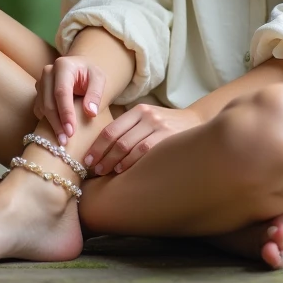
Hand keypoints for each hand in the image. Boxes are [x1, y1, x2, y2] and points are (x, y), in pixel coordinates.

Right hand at [33, 56, 106, 144]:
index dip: (65, 113)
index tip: (71, 131)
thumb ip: (96, 94)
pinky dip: (47, 121)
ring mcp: (41, 82)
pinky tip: (57, 131)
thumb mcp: (99, 79)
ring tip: (63, 140)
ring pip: (42, 107)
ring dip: (51, 125)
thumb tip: (90, 113)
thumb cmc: (91, 74)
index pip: (61, 92)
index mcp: (63, 66)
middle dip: (56, 123)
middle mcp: (48, 72)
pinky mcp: (39, 92)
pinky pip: (39, 109)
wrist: (82, 69)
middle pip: (48, 102)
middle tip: (65, 141)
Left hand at [85, 105, 203, 175]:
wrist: (196, 123)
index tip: (86, 159)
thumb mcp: (147, 119)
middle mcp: (147, 116)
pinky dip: (130, 163)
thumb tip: (100, 149)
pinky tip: (122, 171)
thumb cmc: (165, 126)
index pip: (111, 129)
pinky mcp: (168, 138)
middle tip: (93, 170)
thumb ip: (128, 128)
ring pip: (129, 147)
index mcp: (138, 110)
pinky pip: (144, 152)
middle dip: (102, 157)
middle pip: (118, 140)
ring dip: (113, 162)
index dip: (96, 146)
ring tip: (104, 172)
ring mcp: (159, 127)